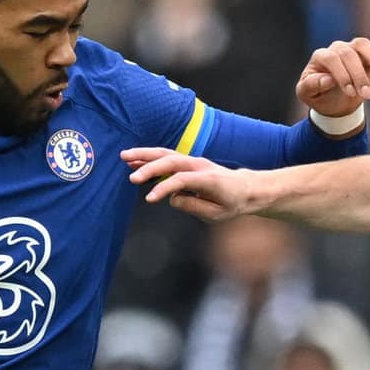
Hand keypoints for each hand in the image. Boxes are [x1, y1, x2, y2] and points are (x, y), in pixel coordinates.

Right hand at [122, 147, 256, 221]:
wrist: (245, 188)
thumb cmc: (231, 203)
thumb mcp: (217, 214)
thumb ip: (194, 206)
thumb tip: (173, 199)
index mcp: (208, 179)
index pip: (181, 180)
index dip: (164, 188)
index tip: (149, 199)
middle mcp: (199, 165)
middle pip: (170, 161)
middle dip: (149, 167)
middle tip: (131, 177)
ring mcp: (193, 161)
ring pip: (165, 155)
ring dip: (144, 155)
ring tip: (124, 157)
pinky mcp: (187, 162)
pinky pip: (166, 157)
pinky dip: (150, 158)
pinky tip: (134, 160)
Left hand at [296, 37, 369, 118]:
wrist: (334, 102)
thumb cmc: (319, 96)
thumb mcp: (308, 95)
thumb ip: (312, 86)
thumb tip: (327, 79)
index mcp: (320, 57)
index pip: (331, 58)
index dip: (341, 74)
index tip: (350, 92)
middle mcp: (335, 49)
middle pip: (348, 53)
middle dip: (359, 75)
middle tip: (367, 95)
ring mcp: (351, 49)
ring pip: (363, 45)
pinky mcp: (366, 54)